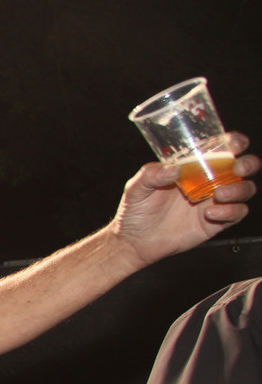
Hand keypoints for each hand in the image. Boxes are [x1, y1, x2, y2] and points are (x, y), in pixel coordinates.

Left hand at [110, 131, 255, 264]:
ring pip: (245, 189)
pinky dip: (230, 211)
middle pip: (244, 166)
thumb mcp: (137, 188)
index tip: (234, 144)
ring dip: (239, 189)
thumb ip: (151, 174)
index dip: (235, 142)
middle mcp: (210, 181)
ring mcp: (215, 201)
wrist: (135, 241)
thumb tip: (173, 169)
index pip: (222, 148)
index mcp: (194, 167)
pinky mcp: (217, 222)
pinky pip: (237, 214)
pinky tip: (210, 213)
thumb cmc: (136, 211)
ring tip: (218, 194)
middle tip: (238, 168)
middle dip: (248, 164)